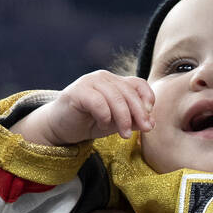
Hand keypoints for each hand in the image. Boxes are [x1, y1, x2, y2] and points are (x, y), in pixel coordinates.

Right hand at [15, 70, 155, 145]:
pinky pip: (98, 102)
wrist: (61, 127)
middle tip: (144, 130)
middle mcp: (104, 77)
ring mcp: (89, 82)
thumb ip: (134, 120)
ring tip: (124, 134)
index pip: (138, 84)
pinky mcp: (77, 91)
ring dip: (123, 118)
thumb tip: (151, 123)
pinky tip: (102, 125)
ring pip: (115, 98)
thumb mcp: (117, 122)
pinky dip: (104, 116)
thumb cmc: (91, 122)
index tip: (149, 118)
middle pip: (129, 92)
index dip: (147, 99)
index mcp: (115, 81)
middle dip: (139, 113)